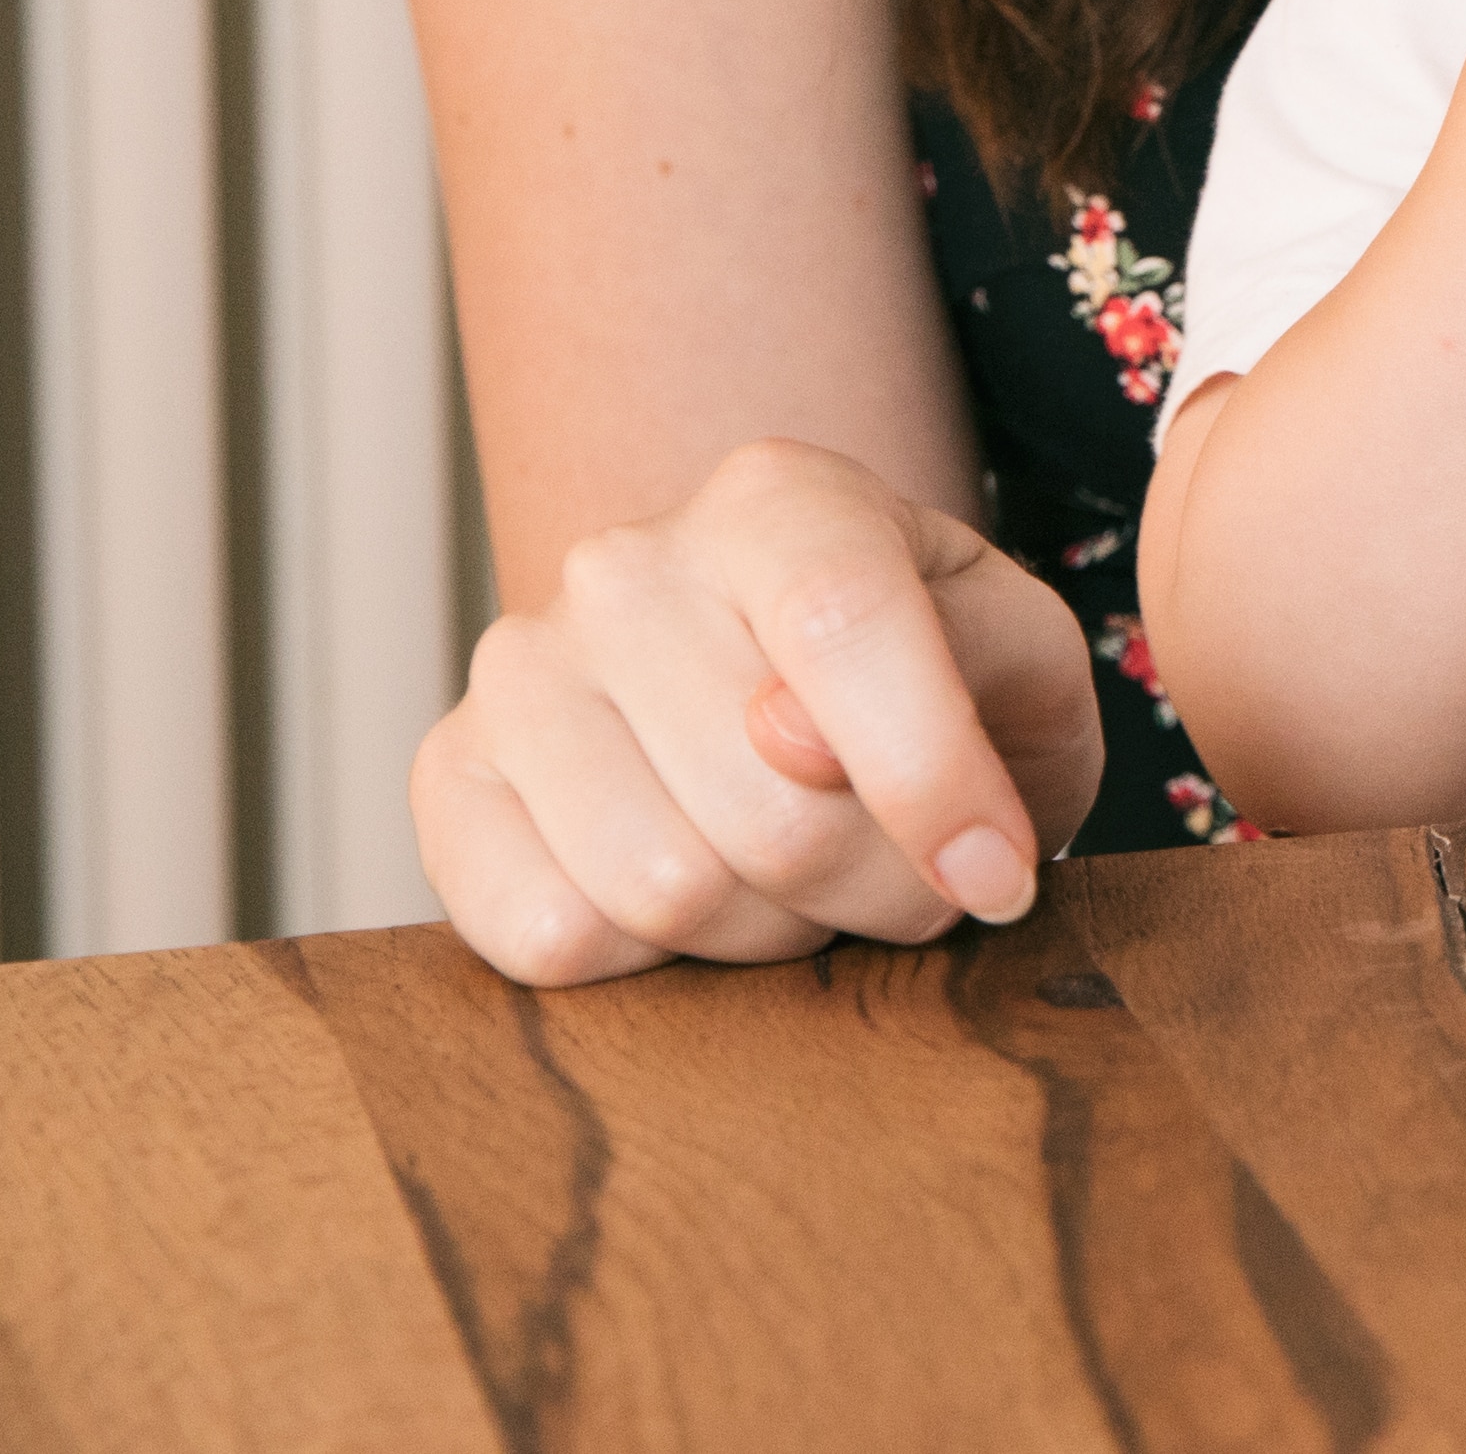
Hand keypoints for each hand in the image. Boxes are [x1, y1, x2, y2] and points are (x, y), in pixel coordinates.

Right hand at [410, 437, 1103, 985]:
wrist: (794, 696)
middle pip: (770, 803)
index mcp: (777, 498)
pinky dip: (645, 966)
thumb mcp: (1016, 649)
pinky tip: (694, 901)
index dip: (930, 779)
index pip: (841, 625)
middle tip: (899, 872)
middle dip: (872, 886)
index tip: (998, 878)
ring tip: (803, 882)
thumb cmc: (932, 674)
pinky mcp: (449, 779)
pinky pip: (548, 939)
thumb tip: (796, 747)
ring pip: (663, 888)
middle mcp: (625, 564)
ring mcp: (519, 668)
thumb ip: (969, 668)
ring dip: (769, 933)